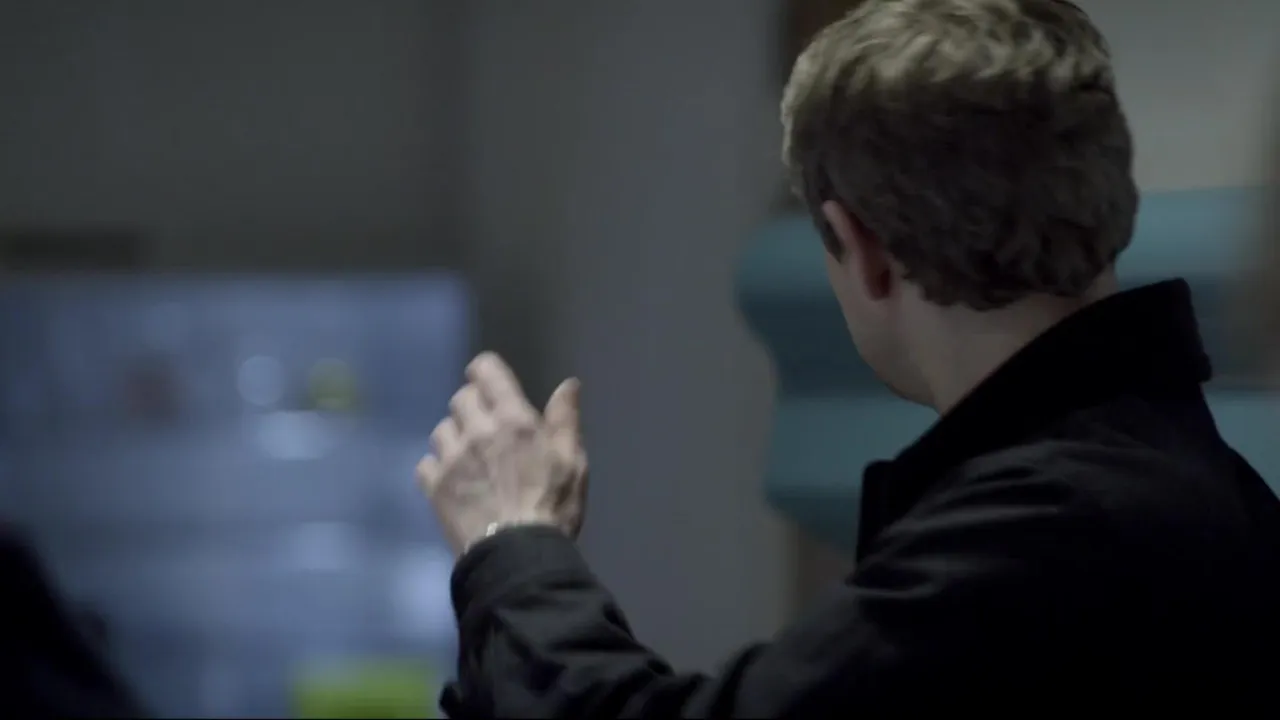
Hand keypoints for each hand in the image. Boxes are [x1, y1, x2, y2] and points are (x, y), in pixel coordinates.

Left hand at [416, 352, 588, 556]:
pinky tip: (452, 481)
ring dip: (454, 436)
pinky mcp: (433, 487)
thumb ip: (565, 420)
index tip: (488, 381)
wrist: (518, 556)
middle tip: (487, 427)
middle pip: (461, 399)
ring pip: (441, 430)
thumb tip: (568, 384)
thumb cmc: (553, 508)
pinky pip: (426, 463)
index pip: (487, 372)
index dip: (485, 372)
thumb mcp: (573, 462)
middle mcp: (477, 430)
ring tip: (469, 458)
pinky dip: (437, 467)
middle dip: (473, 406)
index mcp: (514, 419)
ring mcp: (451, 459)